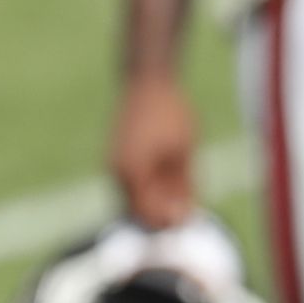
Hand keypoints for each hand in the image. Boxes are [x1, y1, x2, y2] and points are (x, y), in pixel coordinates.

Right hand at [110, 70, 201, 229]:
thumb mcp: (184, 152)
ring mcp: (113, 167)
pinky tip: (168, 175)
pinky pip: (131, 187)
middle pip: (139, 212)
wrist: (148, 81)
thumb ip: (184, 188)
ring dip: (155, 202)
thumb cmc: (170, 113)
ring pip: (133, 202)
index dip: (170, 222)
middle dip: (162, 214)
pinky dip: (148, 190)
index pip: (149, 214)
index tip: (190, 219)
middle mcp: (117, 174)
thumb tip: (186, 217)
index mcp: (133, 173)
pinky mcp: (116, 161)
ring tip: (179, 182)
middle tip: (188, 204)